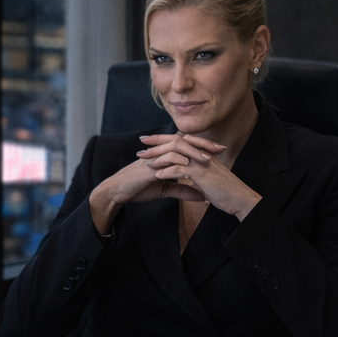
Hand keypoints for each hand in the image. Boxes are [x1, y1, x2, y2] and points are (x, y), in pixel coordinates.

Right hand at [88, 133, 260, 232]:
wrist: (118, 192)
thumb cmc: (138, 188)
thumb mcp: (165, 190)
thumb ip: (183, 191)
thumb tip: (202, 196)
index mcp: (164, 154)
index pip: (187, 145)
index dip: (203, 146)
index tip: (219, 151)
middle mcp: (160, 151)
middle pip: (185, 140)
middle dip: (203, 144)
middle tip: (220, 149)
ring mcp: (154, 156)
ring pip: (177, 147)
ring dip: (193, 152)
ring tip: (207, 158)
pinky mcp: (148, 165)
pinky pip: (165, 159)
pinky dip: (178, 160)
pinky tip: (189, 165)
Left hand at [135, 133, 261, 217]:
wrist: (240, 199)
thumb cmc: (225, 191)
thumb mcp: (207, 180)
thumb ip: (196, 175)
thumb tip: (184, 175)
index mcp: (202, 153)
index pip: (180, 140)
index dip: (164, 139)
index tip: (149, 141)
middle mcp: (202, 154)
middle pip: (175, 142)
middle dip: (157, 144)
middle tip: (141, 146)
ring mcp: (202, 162)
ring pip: (176, 153)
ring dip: (159, 157)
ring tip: (144, 162)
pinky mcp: (202, 174)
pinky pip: (181, 169)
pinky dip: (168, 172)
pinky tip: (157, 175)